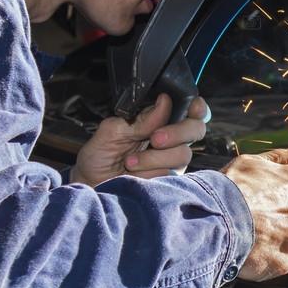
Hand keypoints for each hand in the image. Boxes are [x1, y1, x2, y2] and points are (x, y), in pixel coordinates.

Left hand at [71, 94, 208, 186]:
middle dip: (178, 132)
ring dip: (155, 157)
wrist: (90, 185)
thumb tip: (164, 102)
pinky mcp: (169, 182)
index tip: (193, 106)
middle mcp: (172, 141)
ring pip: (183, 154)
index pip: (191, 111)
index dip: (198, 108)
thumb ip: (141, 119)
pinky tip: (134, 173)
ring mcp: (172, 162)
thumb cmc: (99, 157)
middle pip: (196, 129)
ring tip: (130, 162)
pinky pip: (171, 174)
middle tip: (155, 139)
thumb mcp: (114, 130)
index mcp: (160, 121)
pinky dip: (150, 171)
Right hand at [222, 141, 287, 280]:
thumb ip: (283, 157)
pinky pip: (279, 263)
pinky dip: (267, 259)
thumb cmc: (231, 190)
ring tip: (252, 234)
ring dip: (276, 242)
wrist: (214, 220)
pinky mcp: (285, 262)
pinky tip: (250, 249)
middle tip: (263, 222)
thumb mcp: (254, 162)